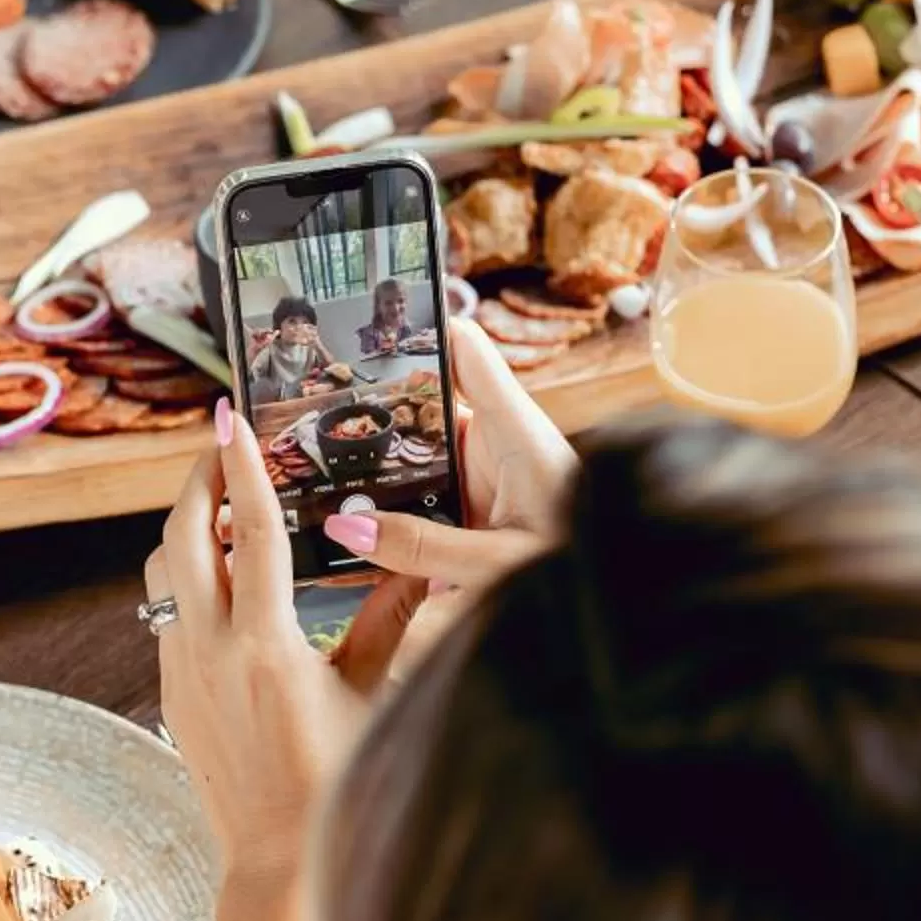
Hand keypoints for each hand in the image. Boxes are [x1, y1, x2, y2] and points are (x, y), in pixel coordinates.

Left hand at [148, 398, 367, 870]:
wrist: (279, 859)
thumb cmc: (336, 782)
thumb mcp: (373, 693)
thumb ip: (391, 620)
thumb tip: (418, 560)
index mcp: (266, 645)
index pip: (253, 531)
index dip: (244, 467)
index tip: (231, 419)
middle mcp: (210, 650)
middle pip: (184, 534)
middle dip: (199, 481)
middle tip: (223, 448)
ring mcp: (181, 669)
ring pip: (163, 569)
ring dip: (188, 528)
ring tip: (226, 510)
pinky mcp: (169, 690)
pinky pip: (166, 611)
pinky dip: (188, 576)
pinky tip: (224, 578)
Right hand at [318, 316, 573, 688]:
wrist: (620, 606)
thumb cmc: (584, 567)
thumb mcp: (500, 565)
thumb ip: (426, 549)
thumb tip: (346, 525)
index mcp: (516, 433)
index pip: (468, 353)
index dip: (423, 323)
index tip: (364, 314)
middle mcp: (496, 445)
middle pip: (423, 403)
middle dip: (371, 406)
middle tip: (300, 405)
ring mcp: (481, 477)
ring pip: (414, 454)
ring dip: (373, 466)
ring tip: (304, 467)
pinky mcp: (472, 510)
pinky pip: (420, 498)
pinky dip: (387, 508)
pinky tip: (342, 525)